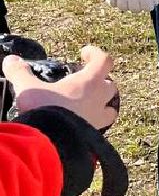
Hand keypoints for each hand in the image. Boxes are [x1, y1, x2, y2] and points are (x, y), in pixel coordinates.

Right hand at [3, 45, 119, 130]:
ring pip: (110, 109)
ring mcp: (98, 119)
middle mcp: (98, 99)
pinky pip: (98, 128)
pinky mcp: (93, 136)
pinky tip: (77, 124)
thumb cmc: (45, 109)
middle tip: (85, 82)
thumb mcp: (27, 88)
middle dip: (100, 82)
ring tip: (86, 105)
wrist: (51, 142)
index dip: (96, 54)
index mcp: (88, 82)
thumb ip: (19, 72)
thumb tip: (11, 60)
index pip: (103, 61)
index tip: (84, 53)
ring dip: (102, 105)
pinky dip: (91, 124)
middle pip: (110, 86)